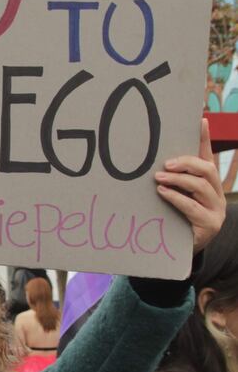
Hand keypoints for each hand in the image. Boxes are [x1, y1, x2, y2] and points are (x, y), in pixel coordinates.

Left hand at [154, 118, 224, 255]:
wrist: (180, 251)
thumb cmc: (175, 219)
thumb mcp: (175, 196)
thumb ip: (171, 179)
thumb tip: (155, 160)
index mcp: (209, 183)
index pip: (208, 156)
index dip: (205, 138)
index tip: (200, 120)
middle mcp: (217, 194)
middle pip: (208, 169)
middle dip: (187, 163)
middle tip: (166, 164)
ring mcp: (216, 210)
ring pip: (202, 187)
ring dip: (179, 180)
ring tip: (159, 179)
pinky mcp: (210, 225)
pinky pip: (193, 207)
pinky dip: (176, 198)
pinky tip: (163, 193)